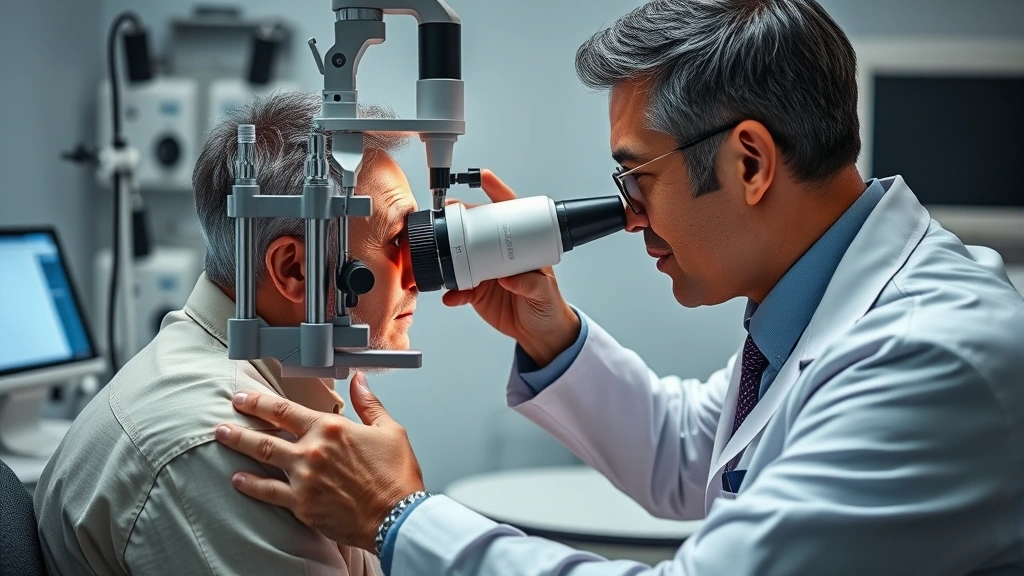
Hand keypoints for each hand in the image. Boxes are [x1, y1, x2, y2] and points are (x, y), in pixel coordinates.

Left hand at [213, 373, 424, 551]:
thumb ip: (369, 404)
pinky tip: (237, 480)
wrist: (397, 516)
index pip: (286, 410)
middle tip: (225, 416)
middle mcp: (313, 451)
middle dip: (241, 422)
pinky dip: (250, 485)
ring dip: (238, 445)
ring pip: (262, 457)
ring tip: (222, 437)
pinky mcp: (302, 504)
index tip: (244, 398)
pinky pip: (268, 492)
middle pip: (266, 432)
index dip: (260, 402)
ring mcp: (304, 478)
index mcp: (332, 429)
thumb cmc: (396, 476)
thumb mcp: (390, 430)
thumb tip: (359, 381)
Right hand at [442, 169, 580, 366]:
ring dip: (449, 252)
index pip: (510, 213)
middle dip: (462, 217)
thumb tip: (511, 278)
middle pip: (478, 228)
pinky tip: (450, 294)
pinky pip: (458, 288)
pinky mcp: (476, 292)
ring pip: (463, 254)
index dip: (498, 192)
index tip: (485, 177)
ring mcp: (486, 272)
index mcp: (522, 247)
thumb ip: (531, 285)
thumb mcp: (545, 293)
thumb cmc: (549, 307)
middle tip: (450, 212)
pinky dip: (452, 291)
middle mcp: (501, 255)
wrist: (539, 334)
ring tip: (440, 251)